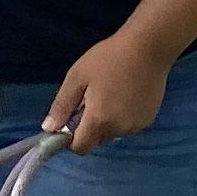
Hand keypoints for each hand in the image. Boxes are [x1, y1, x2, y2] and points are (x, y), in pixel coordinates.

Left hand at [43, 33, 172, 151]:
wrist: (148, 47)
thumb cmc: (109, 58)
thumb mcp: (77, 77)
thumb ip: (62, 106)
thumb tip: (48, 129)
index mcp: (99, 120)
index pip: (80, 148)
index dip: (71, 139)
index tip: (71, 119)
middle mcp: (119, 129)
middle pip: (97, 140)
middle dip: (90, 126)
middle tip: (92, 98)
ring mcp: (136, 126)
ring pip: (113, 133)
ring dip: (107, 122)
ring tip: (111, 93)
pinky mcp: (148, 120)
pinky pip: (128, 126)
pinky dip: (123, 117)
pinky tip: (126, 95)